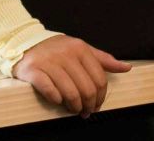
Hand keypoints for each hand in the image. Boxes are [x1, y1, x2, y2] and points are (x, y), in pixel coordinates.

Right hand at [13, 35, 132, 116]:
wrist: (26, 43)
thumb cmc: (57, 49)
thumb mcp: (81, 50)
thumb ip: (103, 60)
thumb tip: (126, 67)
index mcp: (81, 49)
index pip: (99, 78)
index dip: (101, 96)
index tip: (98, 104)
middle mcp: (66, 54)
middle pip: (86, 88)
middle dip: (88, 105)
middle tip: (86, 111)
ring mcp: (49, 62)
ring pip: (70, 92)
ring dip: (74, 106)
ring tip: (73, 109)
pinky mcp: (33, 70)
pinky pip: (49, 90)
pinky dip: (56, 99)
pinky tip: (58, 101)